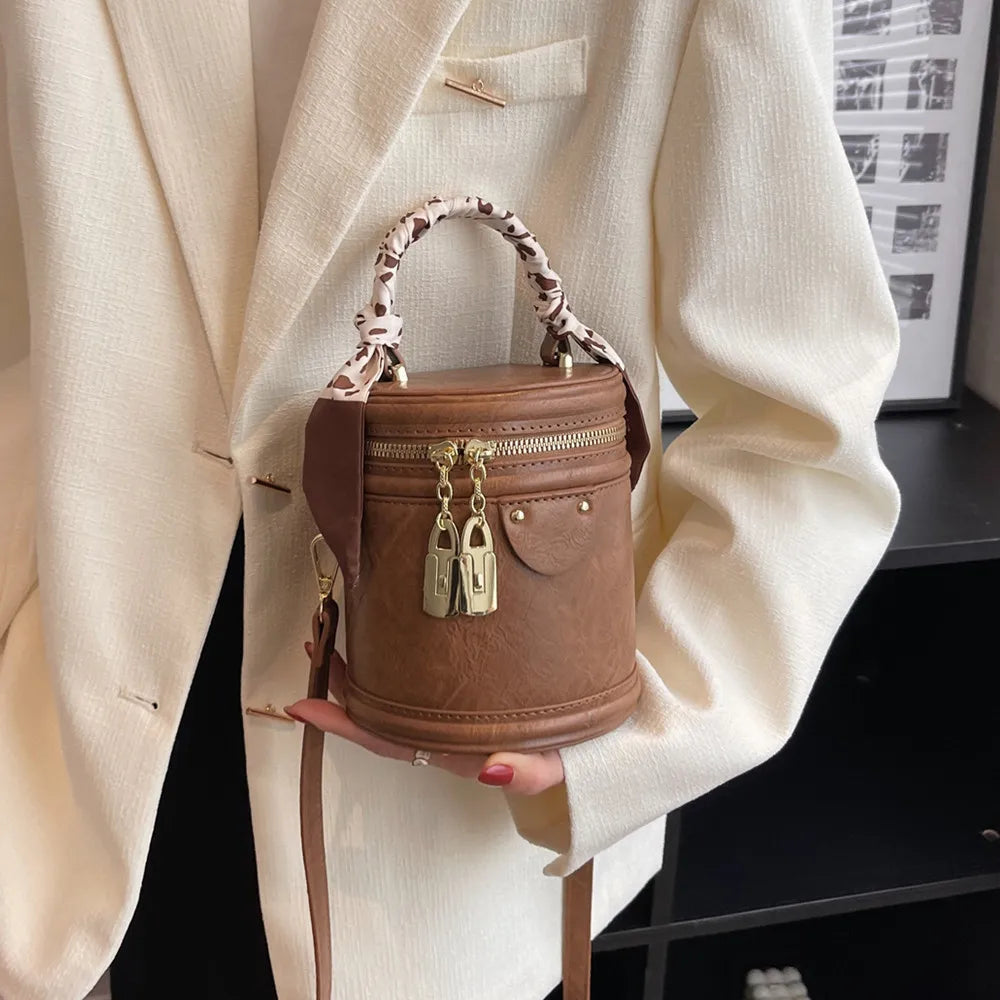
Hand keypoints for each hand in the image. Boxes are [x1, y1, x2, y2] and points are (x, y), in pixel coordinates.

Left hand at [285, 642, 563, 793]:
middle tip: (314, 638)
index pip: (385, 739)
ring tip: (332, 624)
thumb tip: (489, 770)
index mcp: (448, 748)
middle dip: (339, 680)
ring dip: (358, 660)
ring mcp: (444, 701)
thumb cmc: (563, 752)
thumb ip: (525, 773)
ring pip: (389, 684)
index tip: (303, 705)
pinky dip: (391, 646)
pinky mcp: (459, 676)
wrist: (587, 731)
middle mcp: (437, 725)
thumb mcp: (551, 767)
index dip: (343, 724)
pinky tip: (383, 620)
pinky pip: (414, 663)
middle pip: (376, 708)